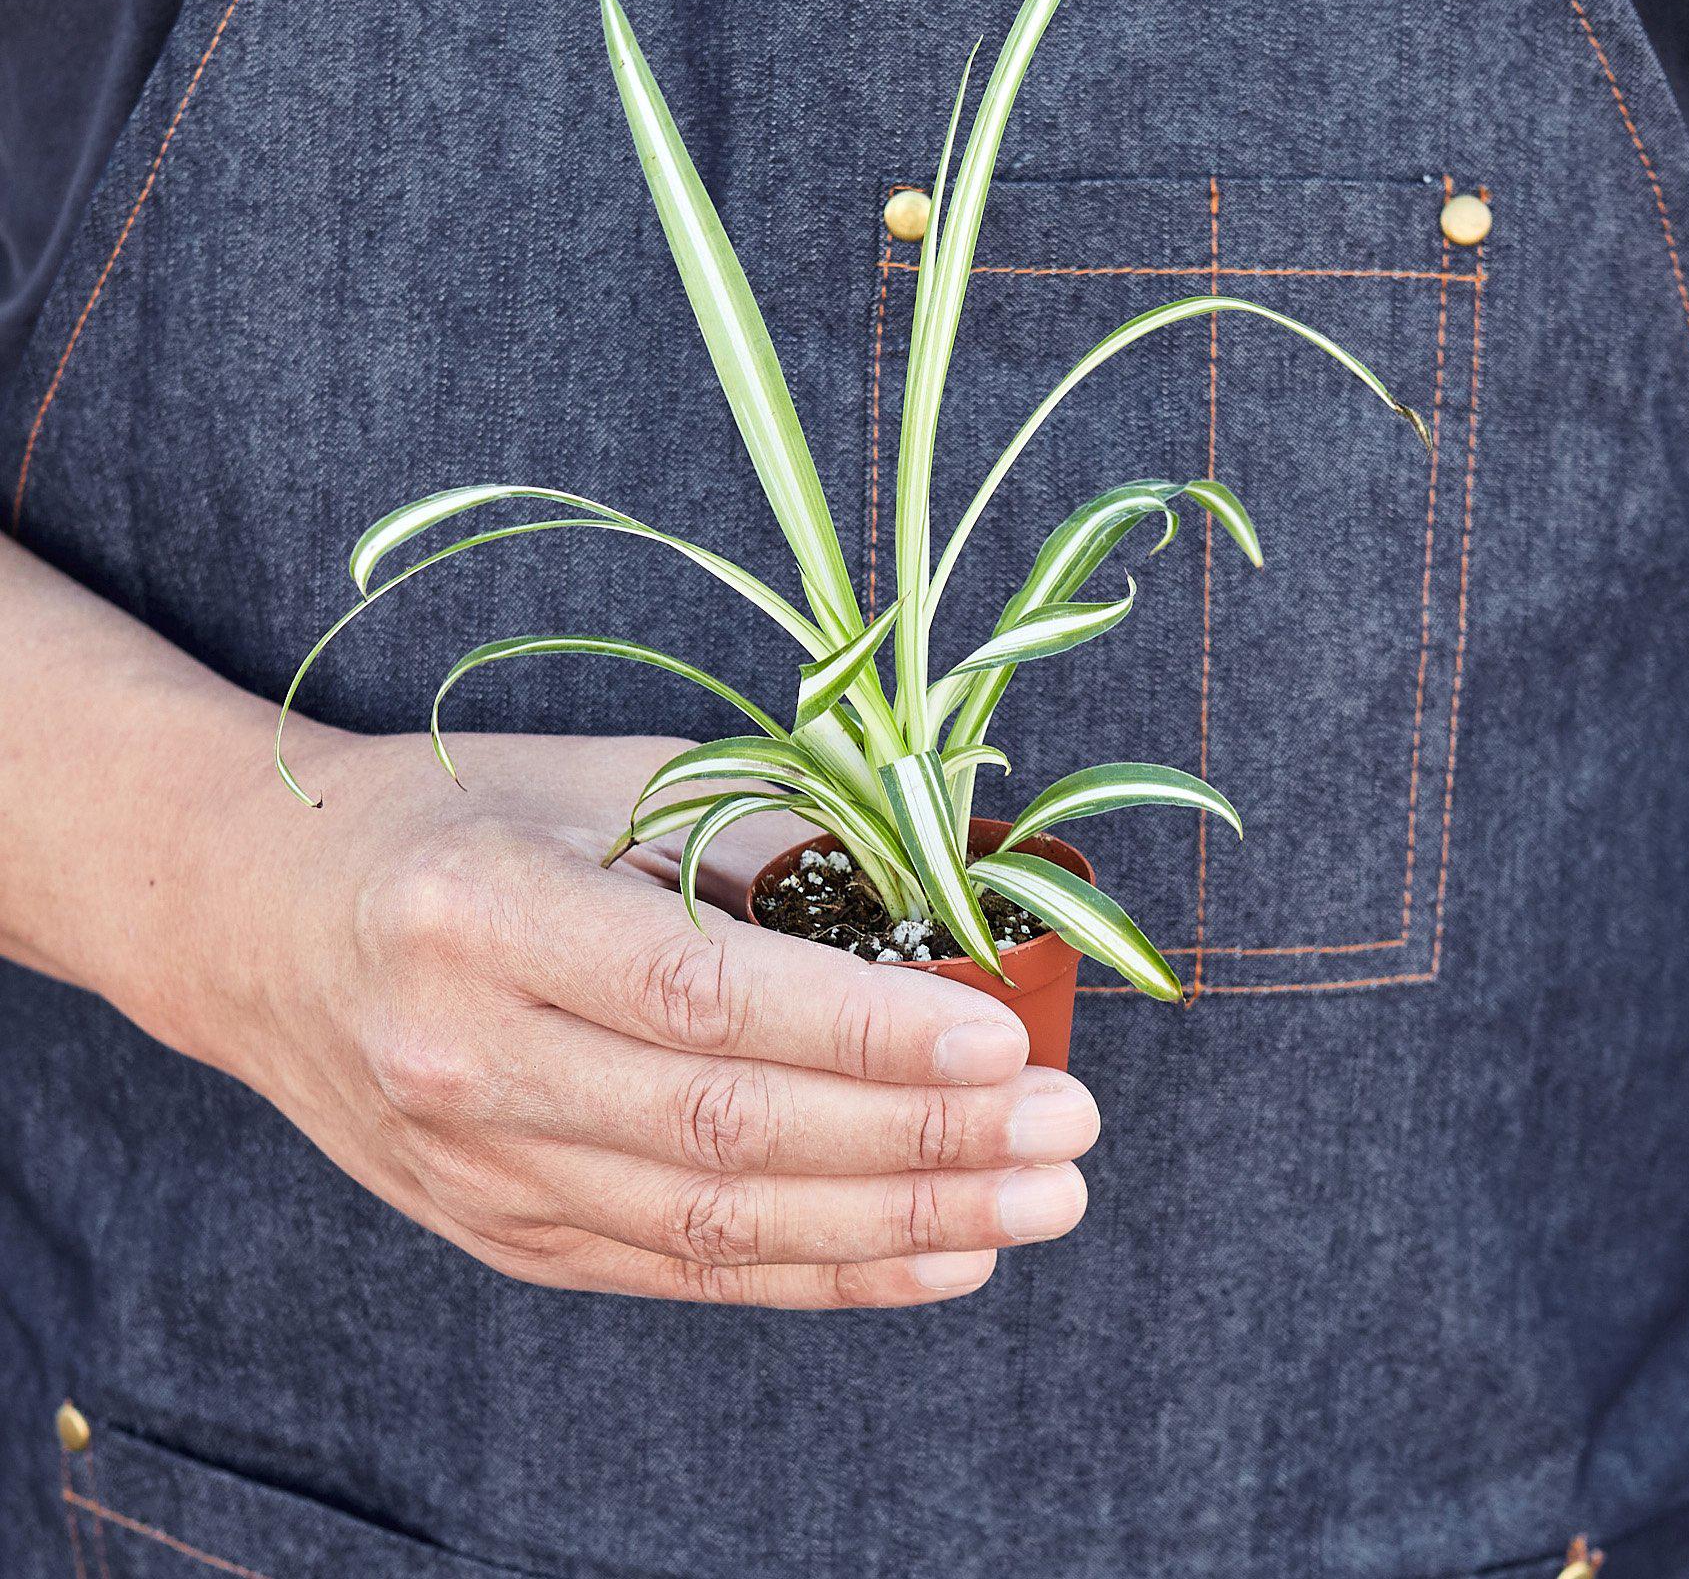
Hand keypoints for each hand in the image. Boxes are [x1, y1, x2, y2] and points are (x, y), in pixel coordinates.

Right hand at [183, 730, 1098, 1307]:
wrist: (262, 920)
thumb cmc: (445, 819)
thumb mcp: (593, 779)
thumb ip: (755, 834)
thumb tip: (930, 900)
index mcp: (482, 918)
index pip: (702, 998)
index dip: (860, 1028)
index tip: (999, 1035)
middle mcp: (467, 1060)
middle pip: (725, 1132)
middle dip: (917, 1141)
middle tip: (1064, 1127)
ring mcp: (477, 1168)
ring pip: (718, 1228)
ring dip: (898, 1223)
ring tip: (1036, 1201)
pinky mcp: (499, 1232)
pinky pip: (683, 1271)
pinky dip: (821, 1272)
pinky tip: (935, 1252)